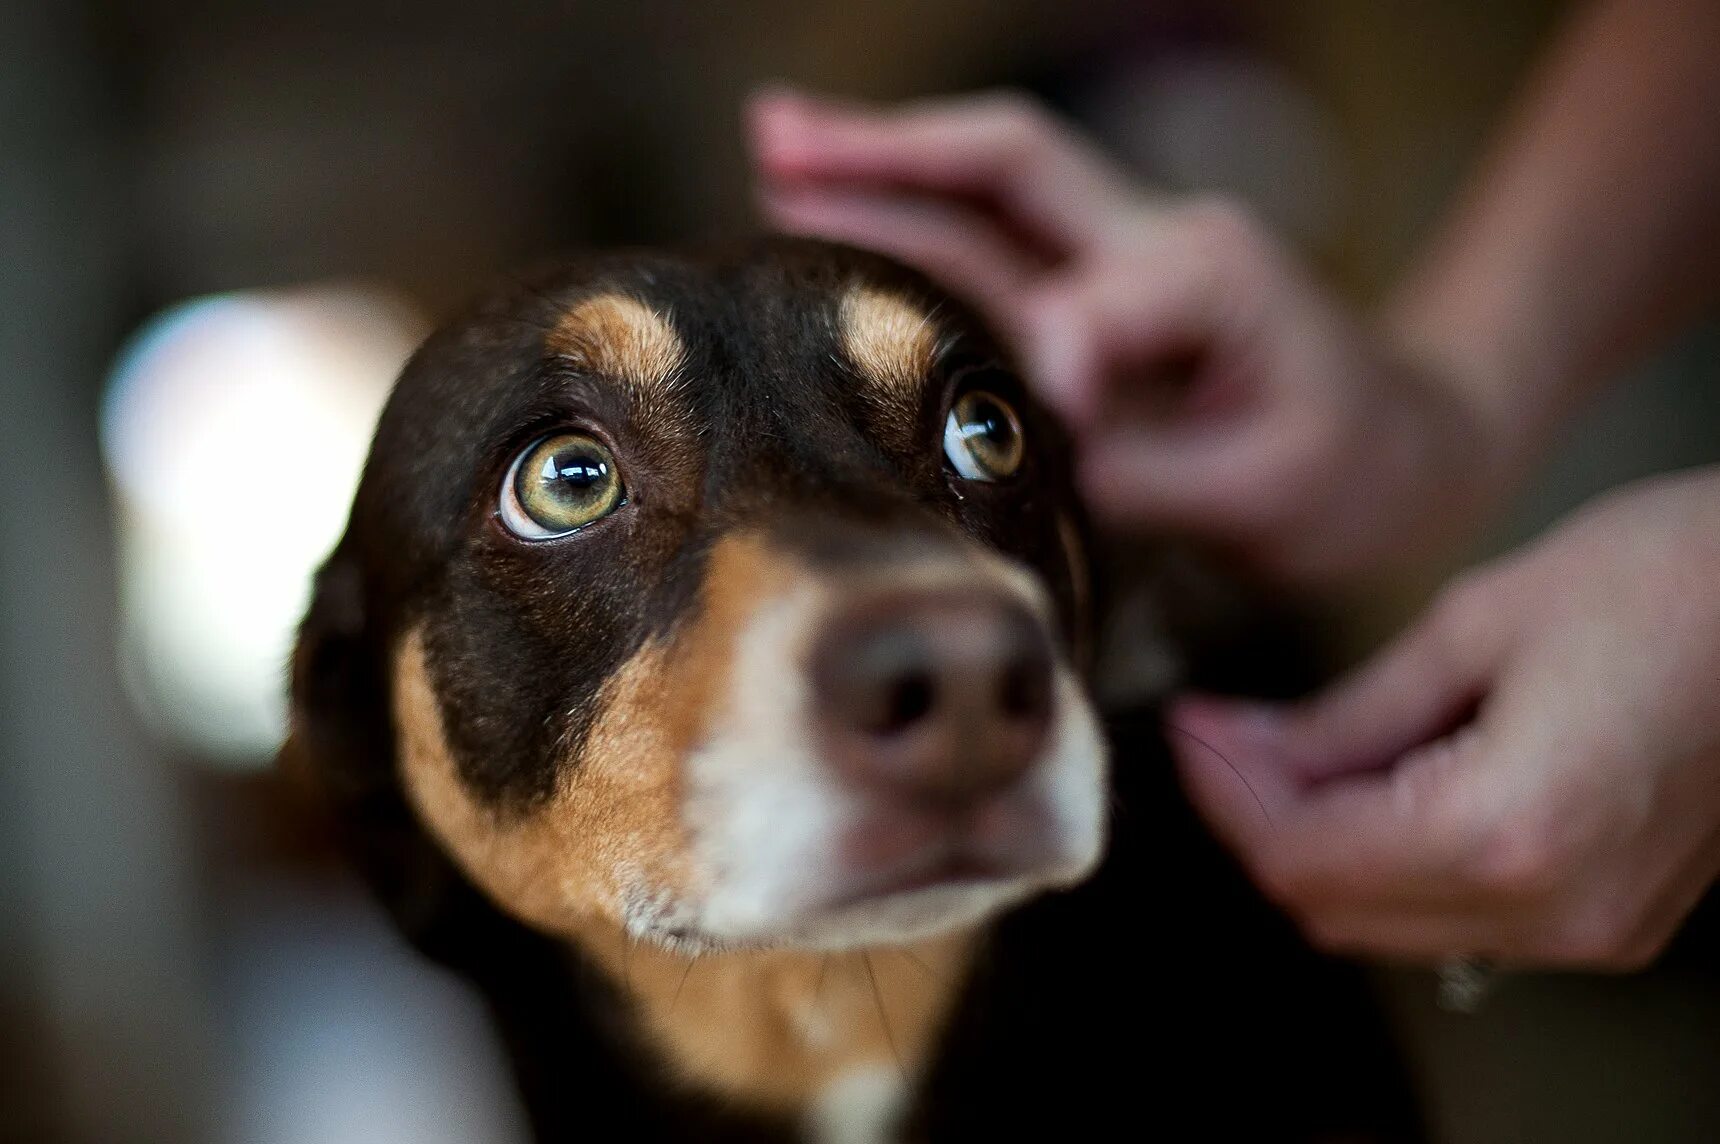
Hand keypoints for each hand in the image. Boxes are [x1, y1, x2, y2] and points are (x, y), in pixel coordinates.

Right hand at [747, 87, 1515, 583]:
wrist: (1402, 448)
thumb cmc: (1349, 474)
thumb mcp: (1269, 495)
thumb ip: (1146, 472)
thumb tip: (1030, 448)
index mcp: (1213, 276)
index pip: (1097, 299)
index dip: (1052, 351)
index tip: (1036, 409)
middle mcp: (1157, 240)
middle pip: (1008, 164)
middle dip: (891, 150)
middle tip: (771, 132)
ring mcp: (1119, 260)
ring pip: (984, 196)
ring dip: (879, 171)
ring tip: (773, 152)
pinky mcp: (1093, 297)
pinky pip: (988, 249)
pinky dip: (909, 228)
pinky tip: (836, 225)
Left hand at [1168, 466, 1719, 968]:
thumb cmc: (1666, 578)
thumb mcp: (1476, 623)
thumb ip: (1346, 713)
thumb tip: (1240, 746)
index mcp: (1509, 830)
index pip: (1300, 855)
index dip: (1224, 791)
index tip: (1190, 727)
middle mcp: (1551, 909)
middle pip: (1332, 907)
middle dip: (1262, 820)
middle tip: (1230, 733)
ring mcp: (1592, 929)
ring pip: (1388, 924)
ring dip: (1321, 844)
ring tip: (1295, 746)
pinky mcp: (1615, 919)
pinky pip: (1458, 917)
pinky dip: (1393, 860)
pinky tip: (1378, 777)